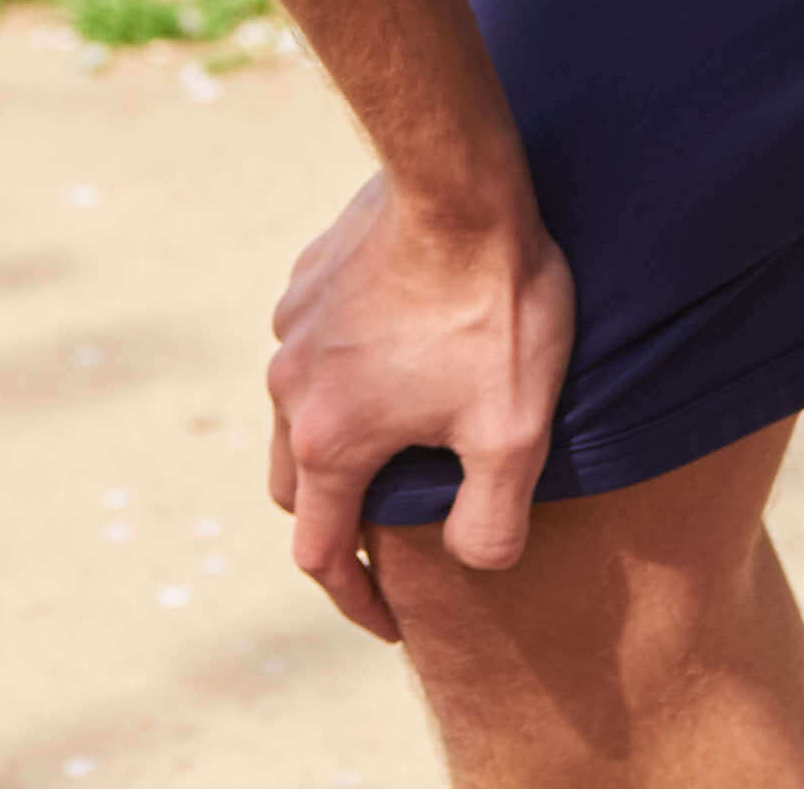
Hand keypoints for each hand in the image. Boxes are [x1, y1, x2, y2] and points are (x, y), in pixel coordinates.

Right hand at [262, 171, 574, 640]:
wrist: (461, 182)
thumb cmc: (491, 309)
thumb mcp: (514, 434)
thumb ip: (489, 522)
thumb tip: (473, 560)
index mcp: (329, 440)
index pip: (321, 553)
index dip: (357, 599)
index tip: (392, 622)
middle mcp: (289, 387)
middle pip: (297, 489)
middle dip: (338, 525)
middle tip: (390, 538)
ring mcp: (292, 327)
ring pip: (297, 414)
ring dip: (337, 446)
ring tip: (398, 446)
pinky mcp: (307, 277)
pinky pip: (312, 349)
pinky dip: (342, 378)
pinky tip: (397, 360)